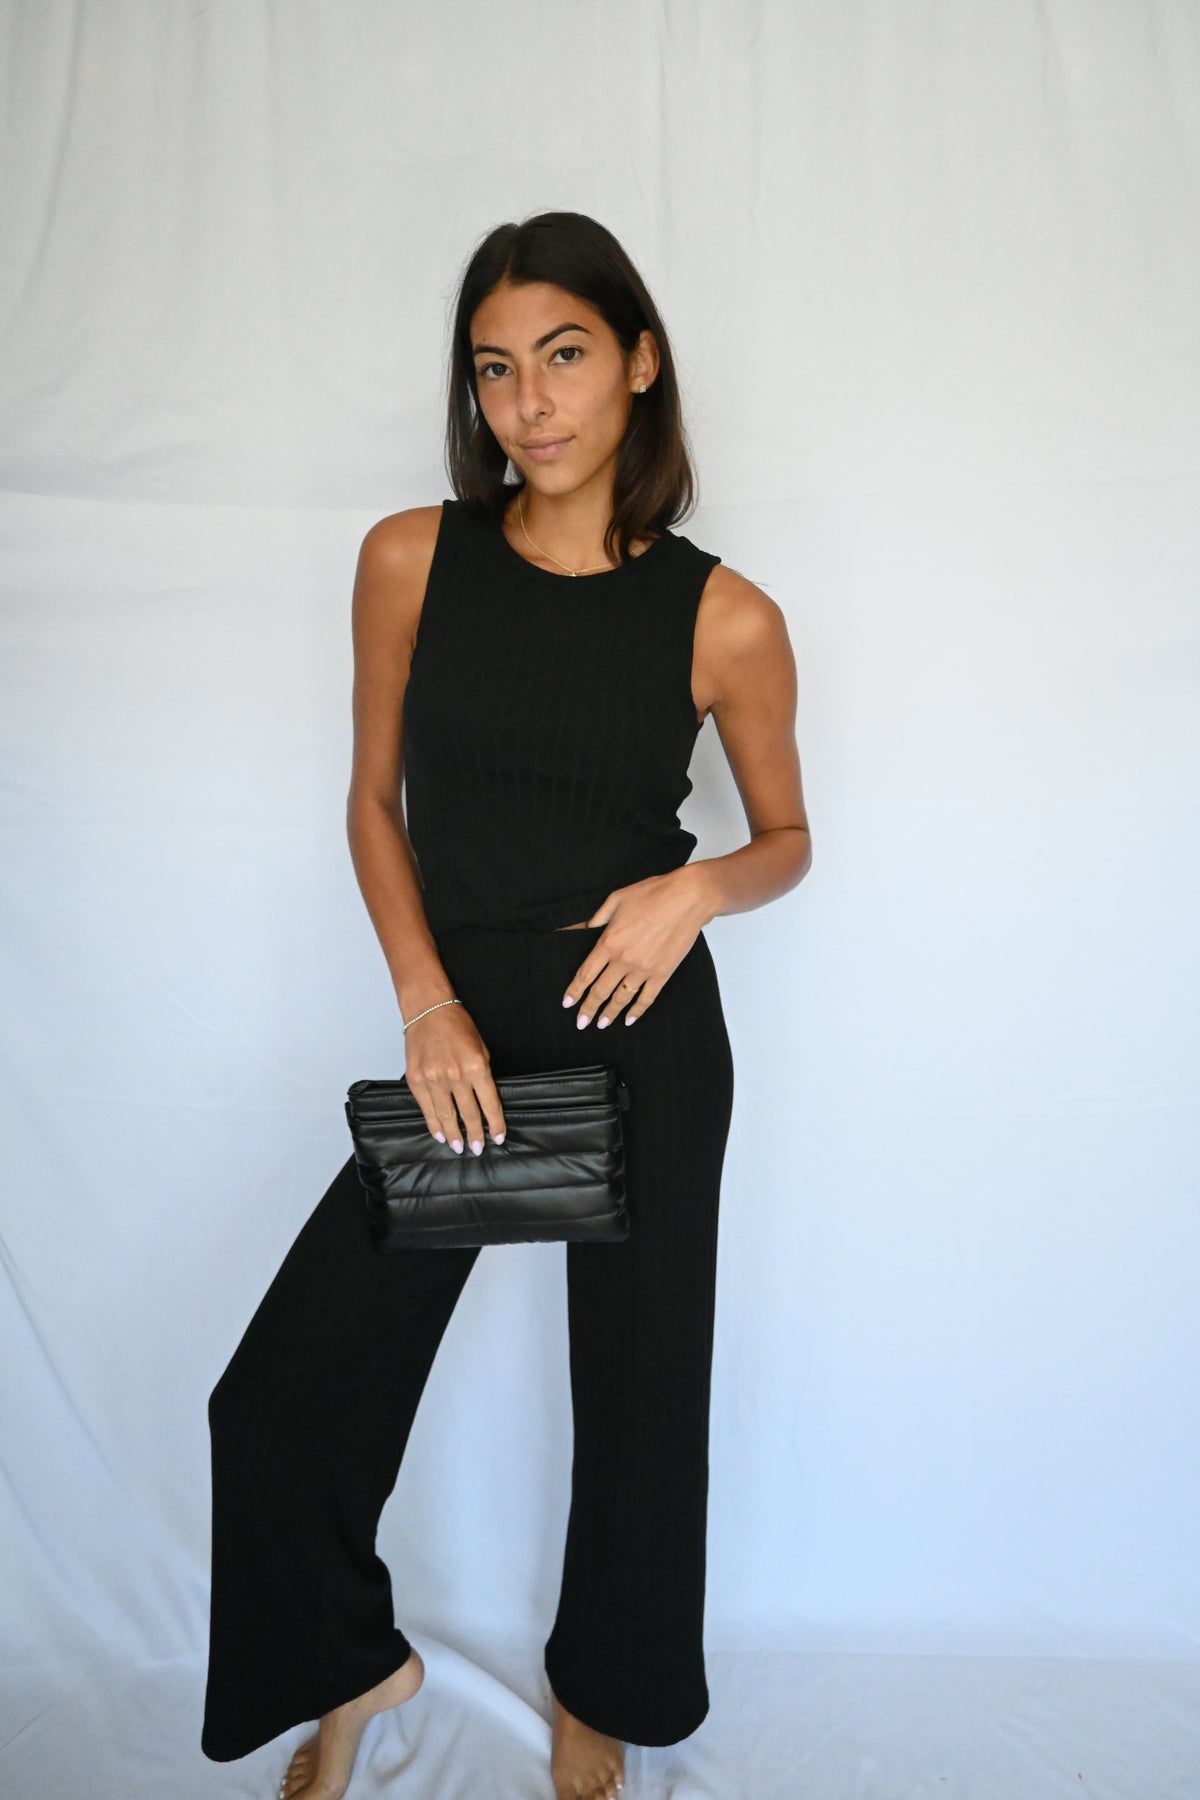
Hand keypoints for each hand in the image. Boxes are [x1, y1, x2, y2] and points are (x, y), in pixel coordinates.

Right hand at [402, 1004, 506, 1152]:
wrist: (429, 1011)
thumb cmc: (457, 1025)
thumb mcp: (481, 1048)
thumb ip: (483, 1075)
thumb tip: (484, 1101)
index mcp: (477, 1067)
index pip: (489, 1104)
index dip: (495, 1124)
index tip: (498, 1137)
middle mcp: (456, 1075)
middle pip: (468, 1114)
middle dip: (475, 1135)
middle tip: (477, 1149)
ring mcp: (433, 1079)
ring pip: (446, 1116)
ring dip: (453, 1135)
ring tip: (459, 1147)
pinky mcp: (416, 1079)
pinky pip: (426, 1108)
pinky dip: (433, 1124)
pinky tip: (439, 1134)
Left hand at [562, 866, 712, 1029]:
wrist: (688, 898)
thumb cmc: (653, 894)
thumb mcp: (616, 899)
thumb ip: (596, 918)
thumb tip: (582, 928)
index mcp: (609, 941)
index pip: (585, 974)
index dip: (574, 991)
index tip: (567, 1003)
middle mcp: (623, 959)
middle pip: (600, 991)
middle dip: (588, 1009)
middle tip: (581, 1022)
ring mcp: (644, 969)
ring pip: (621, 998)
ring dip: (610, 1013)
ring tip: (601, 1024)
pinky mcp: (662, 973)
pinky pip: (646, 998)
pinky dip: (637, 1011)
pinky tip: (629, 1020)